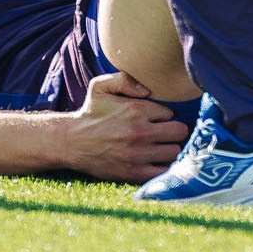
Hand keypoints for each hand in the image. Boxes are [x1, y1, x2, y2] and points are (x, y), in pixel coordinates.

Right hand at [57, 72, 189, 182]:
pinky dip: (164, 168)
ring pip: (175, 152)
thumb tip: (148, 89)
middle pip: (180, 132)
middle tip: (167, 133)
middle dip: (175, 131)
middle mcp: (140, 131)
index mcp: (136, 109)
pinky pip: (163, 172)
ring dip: (171, 149)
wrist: (71, 143)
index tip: (159, 119)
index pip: (171, 112)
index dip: (166, 116)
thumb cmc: (90, 113)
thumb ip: (125, 79)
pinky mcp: (133, 173)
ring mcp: (138, 154)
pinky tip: (157, 162)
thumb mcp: (101, 86)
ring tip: (162, 147)